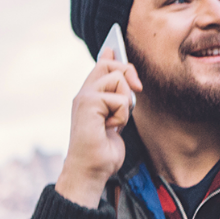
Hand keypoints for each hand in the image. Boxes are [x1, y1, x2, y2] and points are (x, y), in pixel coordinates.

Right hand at [54, 49, 142, 207]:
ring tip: (116, 120)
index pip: (100, 65)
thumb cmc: (103, 150)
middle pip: (109, 64)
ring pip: (117, 78)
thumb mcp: (116, 120)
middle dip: (127, 73)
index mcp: (89, 96)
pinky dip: (122, 114)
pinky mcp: (87, 104)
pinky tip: (111, 127)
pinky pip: (119, 98)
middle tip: (135, 92)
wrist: (91, 170)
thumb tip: (124, 81)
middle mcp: (84, 93)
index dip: (111, 55)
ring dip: (126, 102)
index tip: (113, 47)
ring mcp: (84, 98)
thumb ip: (118, 99)